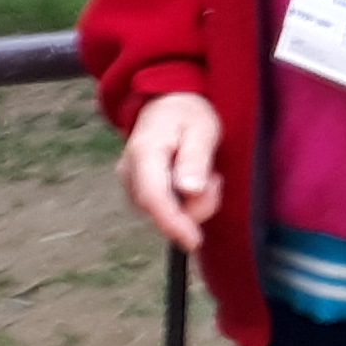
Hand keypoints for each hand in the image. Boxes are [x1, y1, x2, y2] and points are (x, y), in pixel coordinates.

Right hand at [120, 89, 221, 250]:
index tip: (194, 240)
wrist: (167, 104)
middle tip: (216, 180)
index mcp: (144, 151)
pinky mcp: (136, 190)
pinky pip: (161, 208)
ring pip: (161, 213)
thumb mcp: (202, 129)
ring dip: (191, 205)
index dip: (173, 223)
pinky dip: (183, 203)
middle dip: (194, 208)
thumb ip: (195, 158)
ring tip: (205, 174)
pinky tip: (191, 181)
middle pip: (158, 210)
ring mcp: (129, 181)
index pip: (153, 197)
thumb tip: (189, 190)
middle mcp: (129, 170)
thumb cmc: (187, 114)